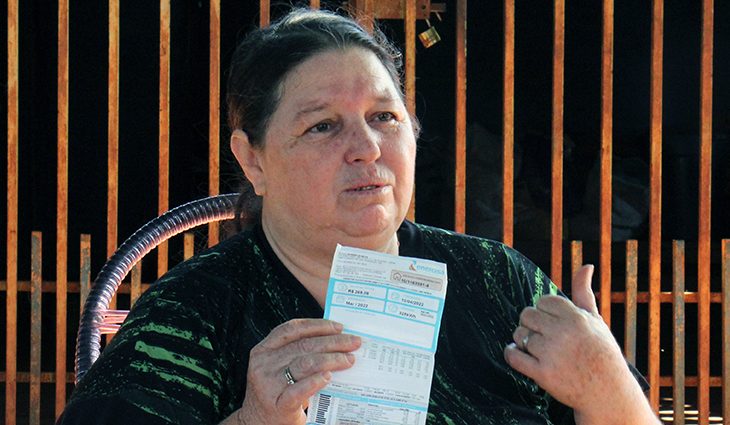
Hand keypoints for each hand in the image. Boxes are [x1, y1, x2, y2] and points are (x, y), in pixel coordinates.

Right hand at [236, 319, 360, 424]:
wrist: (259, 423)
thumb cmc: (277, 391)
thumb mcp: (280, 367)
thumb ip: (299, 352)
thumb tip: (336, 338)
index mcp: (263, 350)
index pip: (292, 329)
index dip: (317, 325)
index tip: (339, 327)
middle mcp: (263, 364)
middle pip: (304, 346)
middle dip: (333, 342)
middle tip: (354, 342)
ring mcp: (269, 384)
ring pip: (305, 364)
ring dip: (331, 359)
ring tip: (349, 359)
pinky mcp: (278, 404)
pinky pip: (299, 390)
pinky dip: (316, 381)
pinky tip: (329, 377)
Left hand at [504, 265, 658, 423]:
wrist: (608, 392)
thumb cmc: (601, 353)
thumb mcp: (595, 320)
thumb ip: (584, 293)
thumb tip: (586, 266)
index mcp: (575, 317)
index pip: (542, 301)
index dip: (544, 312)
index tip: (551, 323)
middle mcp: (563, 332)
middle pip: (527, 315)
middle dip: (531, 325)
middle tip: (542, 336)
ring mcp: (552, 353)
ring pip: (519, 335)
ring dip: (522, 341)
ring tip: (535, 348)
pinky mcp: (543, 374)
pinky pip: (513, 356)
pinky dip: (511, 353)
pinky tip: (519, 354)